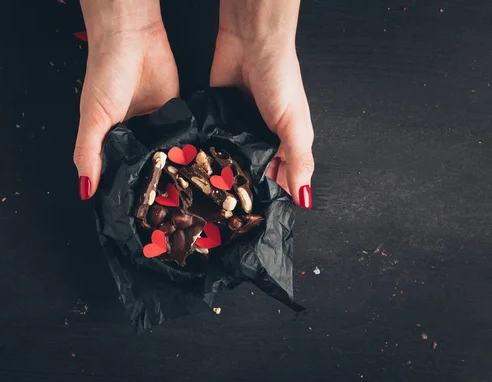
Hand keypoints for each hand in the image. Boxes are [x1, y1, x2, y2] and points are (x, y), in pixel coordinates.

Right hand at [75, 0, 178, 199]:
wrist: (133, 38)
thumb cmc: (105, 74)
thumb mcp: (92, 117)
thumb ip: (88, 153)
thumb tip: (84, 189)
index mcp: (110, 142)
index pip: (118, 175)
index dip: (125, 194)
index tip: (135, 218)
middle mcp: (134, 139)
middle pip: (146, 169)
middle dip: (155, 189)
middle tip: (166, 217)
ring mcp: (157, 129)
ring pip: (167, 159)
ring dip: (174, 174)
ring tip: (186, 200)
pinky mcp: (177, 116)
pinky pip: (183, 140)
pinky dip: (189, 152)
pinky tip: (197, 170)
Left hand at [210, 0, 313, 207]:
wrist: (252, 44)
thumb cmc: (281, 80)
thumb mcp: (294, 125)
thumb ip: (299, 162)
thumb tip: (305, 199)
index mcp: (285, 145)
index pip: (278, 181)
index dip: (269, 199)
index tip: (255, 221)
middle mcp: (261, 141)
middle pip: (250, 174)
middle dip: (241, 191)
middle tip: (226, 215)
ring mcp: (237, 132)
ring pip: (228, 162)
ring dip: (220, 176)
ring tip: (206, 199)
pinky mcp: (216, 121)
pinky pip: (210, 144)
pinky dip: (204, 155)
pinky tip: (194, 171)